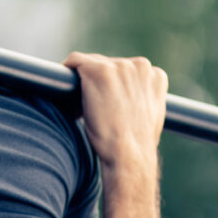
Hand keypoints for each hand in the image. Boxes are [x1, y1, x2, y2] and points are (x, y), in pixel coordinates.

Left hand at [63, 53, 167, 169]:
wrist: (129, 155)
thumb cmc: (136, 144)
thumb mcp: (150, 115)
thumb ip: (141, 98)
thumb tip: (124, 97)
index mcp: (154, 76)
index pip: (126, 70)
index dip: (112, 86)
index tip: (104, 102)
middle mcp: (140, 66)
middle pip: (108, 65)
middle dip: (97, 83)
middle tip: (89, 108)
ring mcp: (119, 67)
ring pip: (90, 64)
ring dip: (82, 82)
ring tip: (79, 108)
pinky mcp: (98, 71)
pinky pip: (75, 61)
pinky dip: (67, 71)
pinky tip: (62, 87)